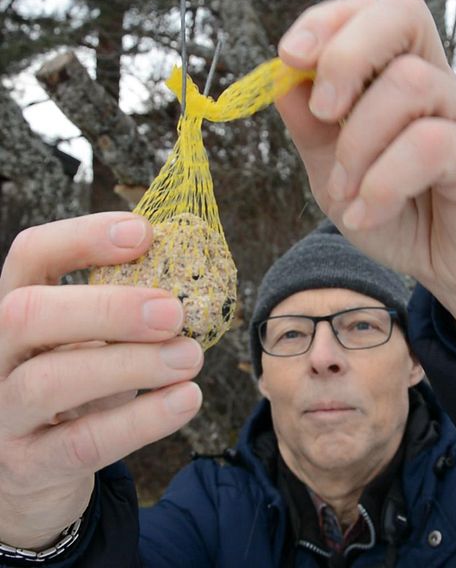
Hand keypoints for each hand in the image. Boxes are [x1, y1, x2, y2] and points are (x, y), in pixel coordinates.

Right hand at [0, 213, 202, 548]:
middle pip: (26, 313)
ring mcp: (3, 413)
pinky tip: (187, 399)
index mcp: (17, 309)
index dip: (83, 236)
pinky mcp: (29, 465)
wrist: (40, 468)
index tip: (144, 232)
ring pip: (50, 381)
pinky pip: (83, 442)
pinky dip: (142, 420)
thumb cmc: (81, 387)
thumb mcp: (96, 340)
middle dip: (108, 307)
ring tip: (190, 356)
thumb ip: (124, 310)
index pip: (30, 254)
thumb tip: (190, 272)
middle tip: (174, 311)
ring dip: (132, 365)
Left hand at [276, 0, 455, 349]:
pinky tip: (367, 216)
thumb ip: (312, 131)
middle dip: (345, 55)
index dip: (327, 22)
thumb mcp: (337, 175)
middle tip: (323, 112)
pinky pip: (430, 146)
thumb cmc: (398, 219)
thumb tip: (281, 82)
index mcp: (399, 81)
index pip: (371, 14)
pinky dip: (383, 184)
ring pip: (408, 83)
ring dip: (358, 143)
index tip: (289, 58)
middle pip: (401, 15)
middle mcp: (437, 85)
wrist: (449, 271)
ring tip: (345, 193)